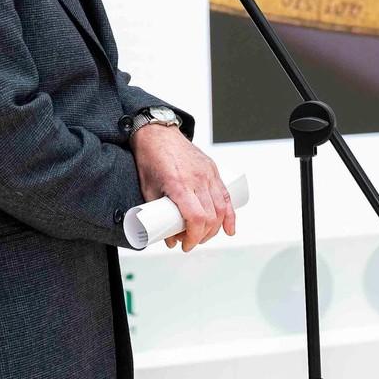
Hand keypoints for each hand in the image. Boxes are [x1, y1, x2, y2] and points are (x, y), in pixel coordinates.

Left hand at [132, 127, 236, 250]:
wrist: (158, 134)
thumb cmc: (150, 159)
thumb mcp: (148, 189)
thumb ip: (158, 215)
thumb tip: (169, 238)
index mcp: (179, 184)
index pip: (196, 218)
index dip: (193, 236)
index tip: (186, 245)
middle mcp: (197, 179)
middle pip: (210, 216)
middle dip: (202, 236)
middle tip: (190, 242)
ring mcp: (207, 173)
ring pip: (221, 208)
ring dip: (215, 228)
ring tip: (204, 236)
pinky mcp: (212, 170)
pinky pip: (225, 195)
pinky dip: (230, 214)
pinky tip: (230, 228)